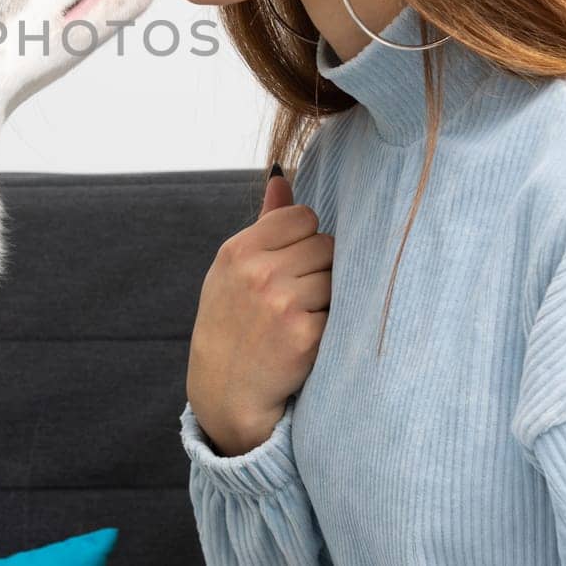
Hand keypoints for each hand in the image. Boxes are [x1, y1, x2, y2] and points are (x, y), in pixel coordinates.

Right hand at [186, 165, 332, 455]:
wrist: (225, 391)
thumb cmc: (232, 322)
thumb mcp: (233, 270)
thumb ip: (264, 223)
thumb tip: (283, 175)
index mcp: (238, 251)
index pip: (302, 216)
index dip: (305, 238)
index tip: (293, 262)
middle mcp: (257, 273)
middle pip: (325, 245)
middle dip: (319, 267)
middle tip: (297, 295)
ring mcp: (281, 303)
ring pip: (336, 277)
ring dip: (328, 296)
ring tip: (300, 316)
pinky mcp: (304, 335)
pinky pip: (340, 311)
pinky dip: (331, 324)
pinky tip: (307, 338)